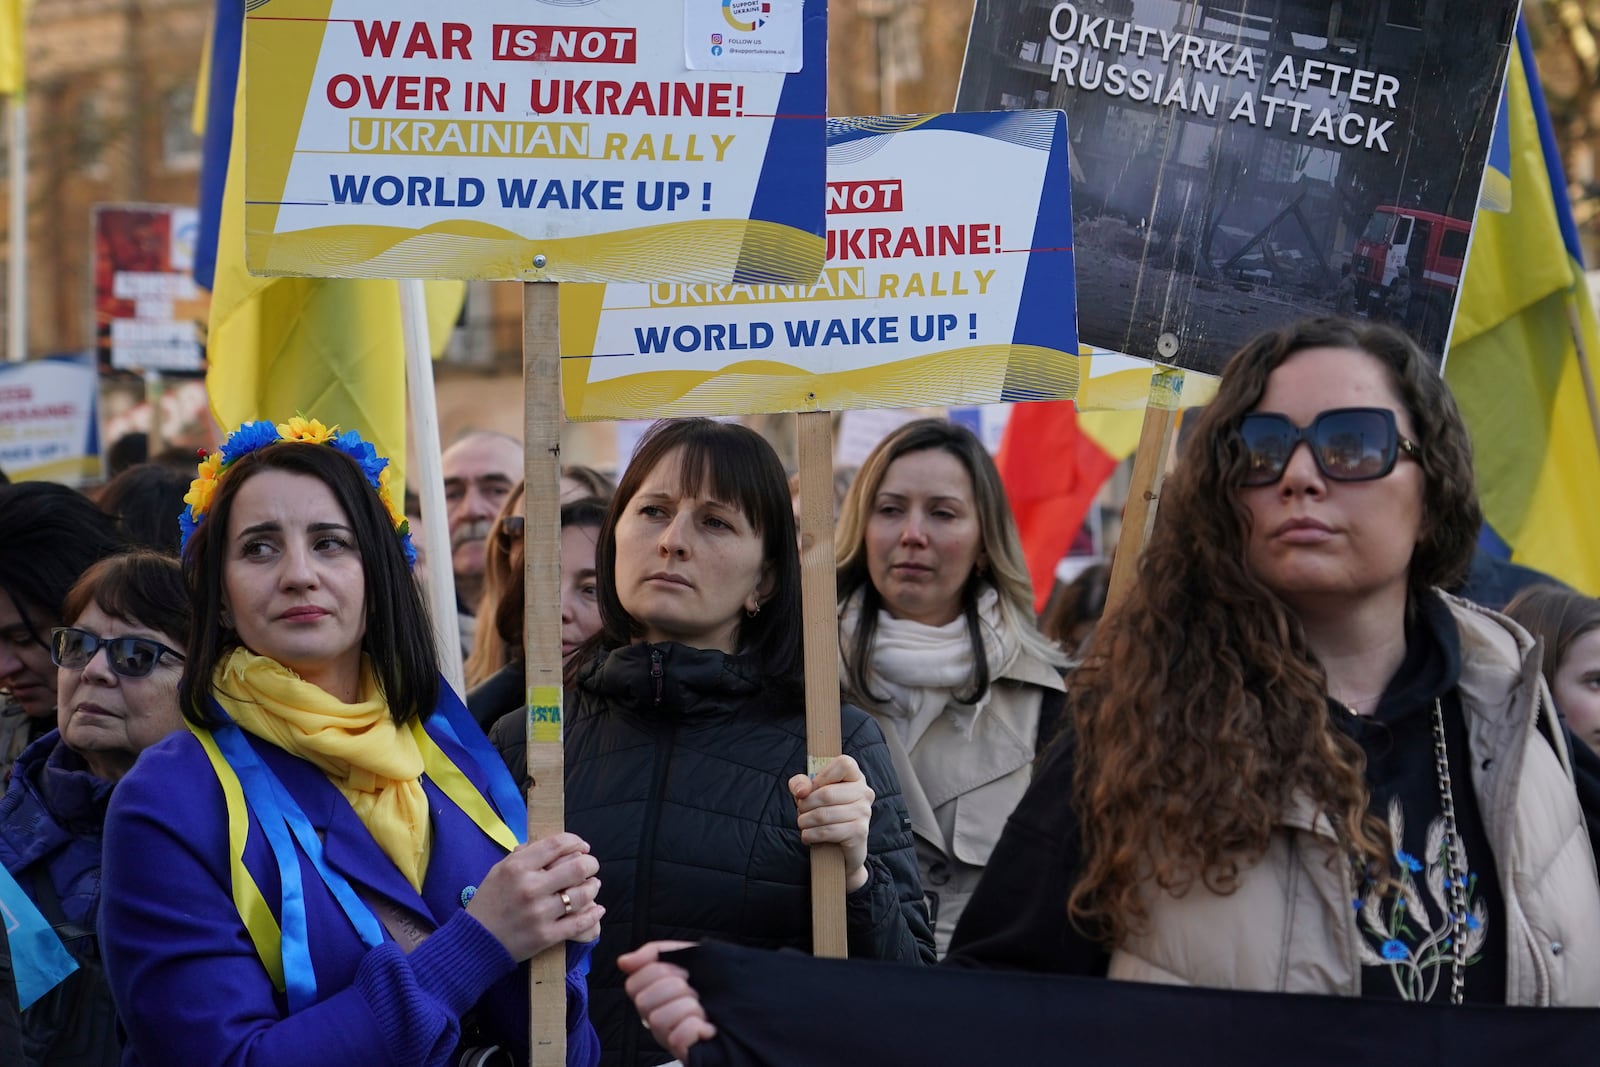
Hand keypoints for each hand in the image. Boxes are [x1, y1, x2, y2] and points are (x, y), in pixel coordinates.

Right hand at [467, 832, 602, 960]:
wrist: (474, 942)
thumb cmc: (488, 902)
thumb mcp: (499, 870)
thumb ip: (525, 855)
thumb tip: (555, 845)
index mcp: (517, 867)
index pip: (557, 844)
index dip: (576, 842)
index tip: (582, 847)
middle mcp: (530, 887)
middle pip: (578, 867)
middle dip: (591, 863)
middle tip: (590, 866)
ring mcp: (539, 913)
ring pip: (582, 894)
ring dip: (593, 887)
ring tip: (592, 885)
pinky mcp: (546, 936)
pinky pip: (579, 922)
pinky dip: (593, 914)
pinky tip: (597, 909)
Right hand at [620, 941, 712, 1061]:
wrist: (750, 1003)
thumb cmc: (714, 982)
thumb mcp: (688, 956)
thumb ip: (655, 953)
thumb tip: (623, 961)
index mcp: (652, 995)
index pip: (633, 983)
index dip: (660, 972)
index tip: (684, 973)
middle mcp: (654, 1019)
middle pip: (644, 1001)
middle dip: (678, 989)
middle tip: (696, 992)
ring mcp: (666, 1039)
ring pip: (659, 1020)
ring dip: (690, 1008)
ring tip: (704, 1011)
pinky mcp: (683, 1053)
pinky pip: (677, 1039)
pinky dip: (697, 1028)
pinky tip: (709, 1028)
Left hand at [788, 755, 872, 891]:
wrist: (840, 849)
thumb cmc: (825, 814)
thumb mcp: (809, 794)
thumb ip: (800, 783)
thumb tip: (801, 791)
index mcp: (856, 776)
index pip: (844, 763)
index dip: (821, 776)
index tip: (811, 789)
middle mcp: (864, 792)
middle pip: (826, 793)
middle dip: (805, 805)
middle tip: (800, 812)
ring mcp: (864, 812)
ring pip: (823, 814)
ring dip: (805, 821)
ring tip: (803, 824)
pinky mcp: (860, 832)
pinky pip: (828, 831)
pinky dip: (810, 835)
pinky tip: (808, 836)